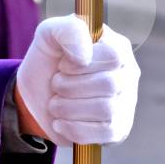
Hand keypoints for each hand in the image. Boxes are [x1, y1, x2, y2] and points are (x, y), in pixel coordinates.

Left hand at [15, 15, 139, 146]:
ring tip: (55, 103)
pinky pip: (104, 134)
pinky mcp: (119, 129)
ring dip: (69, 108)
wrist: (36, 96)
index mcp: (117, 45)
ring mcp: (126, 102)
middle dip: (71, 87)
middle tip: (56, 84)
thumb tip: (86, 55)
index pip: (113, 56)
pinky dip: (74, 129)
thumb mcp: (50, 34)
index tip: (62, 65)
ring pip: (106, 109)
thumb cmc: (49, 59)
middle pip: (109, 84)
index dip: (82, 64)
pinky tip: (60, 122)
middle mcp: (128, 73)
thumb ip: (68, 30)